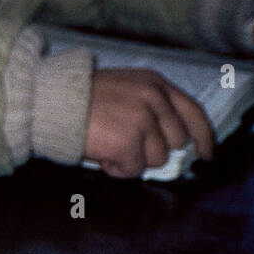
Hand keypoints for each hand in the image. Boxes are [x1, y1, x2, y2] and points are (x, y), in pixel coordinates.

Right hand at [85, 69, 214, 177]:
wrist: (48, 101)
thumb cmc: (78, 98)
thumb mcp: (123, 88)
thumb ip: (150, 106)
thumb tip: (168, 142)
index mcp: (154, 83)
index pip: (193, 112)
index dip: (203, 137)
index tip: (205, 154)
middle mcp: (153, 99)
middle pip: (175, 142)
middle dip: (153, 149)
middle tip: (125, 145)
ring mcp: (142, 121)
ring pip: (156, 159)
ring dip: (132, 159)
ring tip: (108, 146)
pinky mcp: (128, 142)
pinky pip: (134, 170)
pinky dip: (117, 168)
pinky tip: (101, 154)